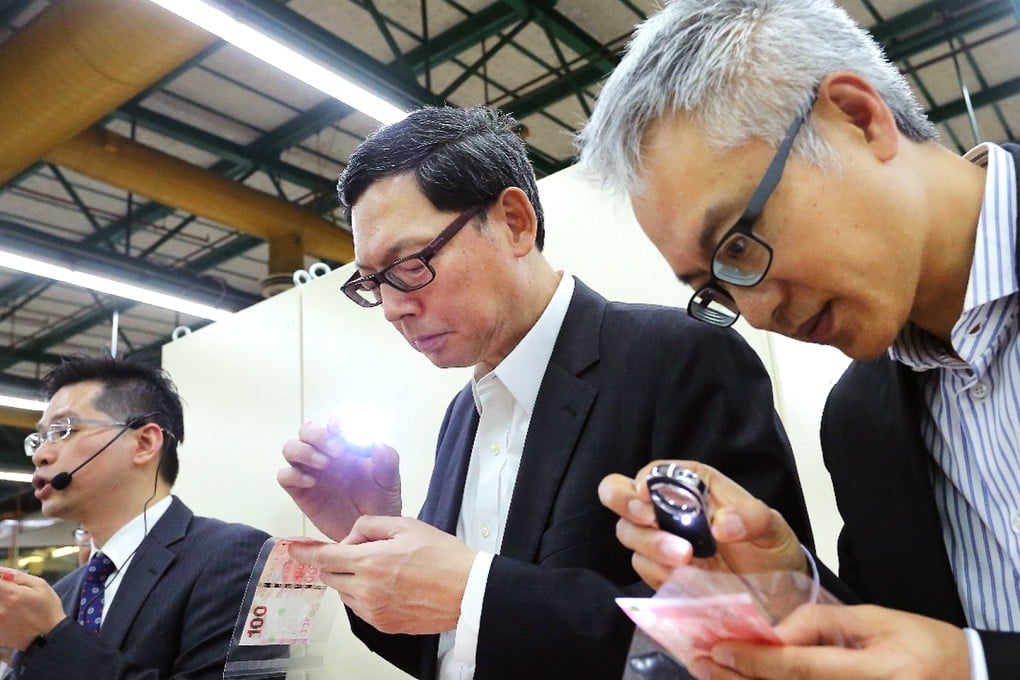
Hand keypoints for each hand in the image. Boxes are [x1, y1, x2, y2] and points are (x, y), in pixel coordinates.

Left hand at [0, 568, 66, 649]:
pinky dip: (1, 614)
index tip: (3, 579)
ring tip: (12, 605)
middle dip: (2, 591)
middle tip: (9, 592)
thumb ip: (19, 576)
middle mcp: (0, 609)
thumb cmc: (48, 608)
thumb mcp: (41, 585)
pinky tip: (11, 616)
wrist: (50, 636)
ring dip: (2, 602)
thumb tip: (2, 571)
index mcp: (12, 595)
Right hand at [278, 418, 401, 539]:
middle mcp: (324, 454)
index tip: (346, 432)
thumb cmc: (380, 502)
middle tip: (337, 450)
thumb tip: (377, 443)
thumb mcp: (390, 481)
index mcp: (346, 445)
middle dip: (318, 435)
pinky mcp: (300, 491)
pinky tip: (311, 483)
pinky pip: (285, 476)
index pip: (334, 424)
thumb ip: (387, 460)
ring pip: (291, 448)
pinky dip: (293, 475)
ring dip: (304, 451)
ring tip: (324, 465)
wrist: (370, 534)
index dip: (337, 423)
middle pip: (307, 430)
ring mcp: (310, 471)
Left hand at [289, 516, 475, 634]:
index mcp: (370, 561)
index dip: (306, 552)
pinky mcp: (383, 625)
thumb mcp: (406, 525)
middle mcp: (366, 589)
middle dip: (336, 563)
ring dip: (351, 580)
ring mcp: (373, 611)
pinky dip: (365, 595)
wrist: (467, 590)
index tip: (294, 549)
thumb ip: (370, 524)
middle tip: (360, 552)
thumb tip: (351, 536)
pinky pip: (360, 608)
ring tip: (382, 570)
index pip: (324, 557)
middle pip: (330, 576)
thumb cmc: (442, 556)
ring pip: (344, 593)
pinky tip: (389, 586)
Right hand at [597, 460, 804, 589]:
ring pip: (627, 532)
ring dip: (650, 544)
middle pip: (618, 493)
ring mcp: (659, 539)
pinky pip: (641, 566)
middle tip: (649, 519)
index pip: (652, 472)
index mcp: (690, 483)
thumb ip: (750, 518)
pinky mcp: (659, 570)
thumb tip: (720, 525)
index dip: (643, 481)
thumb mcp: (771, 527)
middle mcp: (666, 507)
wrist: (774, 595)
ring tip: (686, 558)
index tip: (649, 497)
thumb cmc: (768, 547)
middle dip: (625, 503)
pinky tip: (684, 576)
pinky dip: (657, 571)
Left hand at [691, 604, 969, 678]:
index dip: (756, 660)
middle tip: (700, 663)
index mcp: (876, 672)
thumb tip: (772, 634)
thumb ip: (820, 624)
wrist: (965, 678)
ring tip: (712, 675)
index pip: (801, 668)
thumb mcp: (875, 619)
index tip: (719, 648)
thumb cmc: (922, 643)